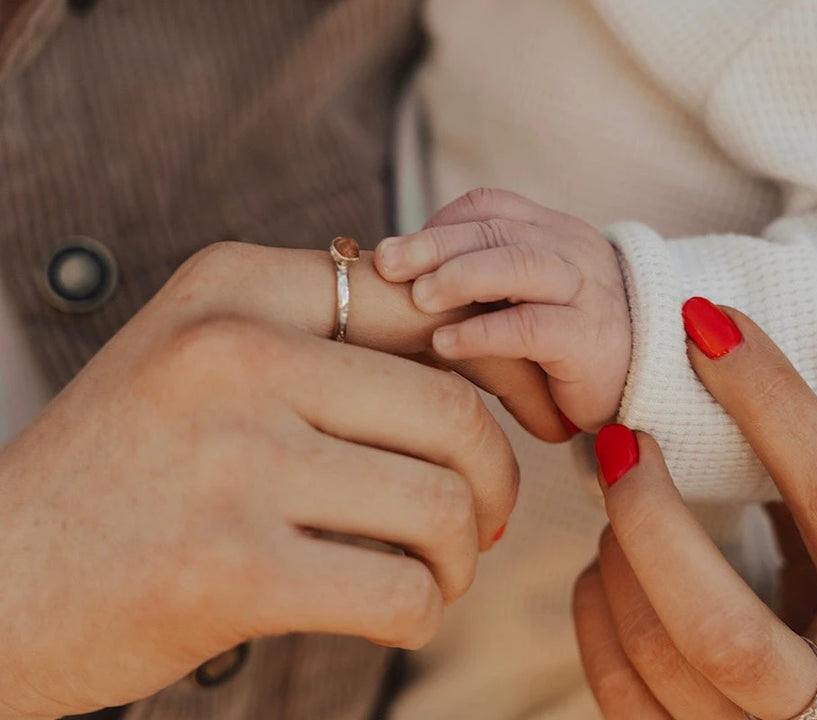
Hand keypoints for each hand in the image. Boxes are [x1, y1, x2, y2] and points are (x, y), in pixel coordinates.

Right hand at [0, 241, 557, 718]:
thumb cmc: (125, 471)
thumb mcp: (205, 361)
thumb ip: (327, 342)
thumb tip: (481, 361)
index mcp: (234, 288)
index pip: (425, 307)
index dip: (497, 368)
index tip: (514, 419)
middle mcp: (234, 354)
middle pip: (455, 412)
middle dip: (494, 480)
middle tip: (481, 517)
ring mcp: (233, 460)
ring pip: (443, 505)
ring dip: (461, 554)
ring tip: (433, 569)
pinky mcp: (231, 569)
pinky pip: (403, 590)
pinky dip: (423, 611)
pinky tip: (397, 610)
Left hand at [374, 188, 631, 430]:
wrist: (647, 388)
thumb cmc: (572, 349)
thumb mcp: (531, 301)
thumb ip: (488, 283)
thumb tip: (408, 283)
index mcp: (556, 234)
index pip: (491, 206)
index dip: (440, 223)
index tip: (398, 252)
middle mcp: (573, 253)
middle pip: (495, 230)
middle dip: (433, 245)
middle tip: (386, 264)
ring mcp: (586, 292)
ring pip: (517, 264)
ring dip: (458, 276)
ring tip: (417, 297)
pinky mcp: (589, 339)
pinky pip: (530, 326)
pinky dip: (482, 331)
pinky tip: (445, 342)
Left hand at [572, 301, 816, 718]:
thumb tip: (727, 389)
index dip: (772, 401)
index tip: (708, 324)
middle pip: (717, 624)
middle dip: (649, 517)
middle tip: (618, 440)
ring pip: (656, 657)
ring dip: (620, 562)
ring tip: (621, 511)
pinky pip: (619, 698)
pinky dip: (595, 619)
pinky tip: (603, 575)